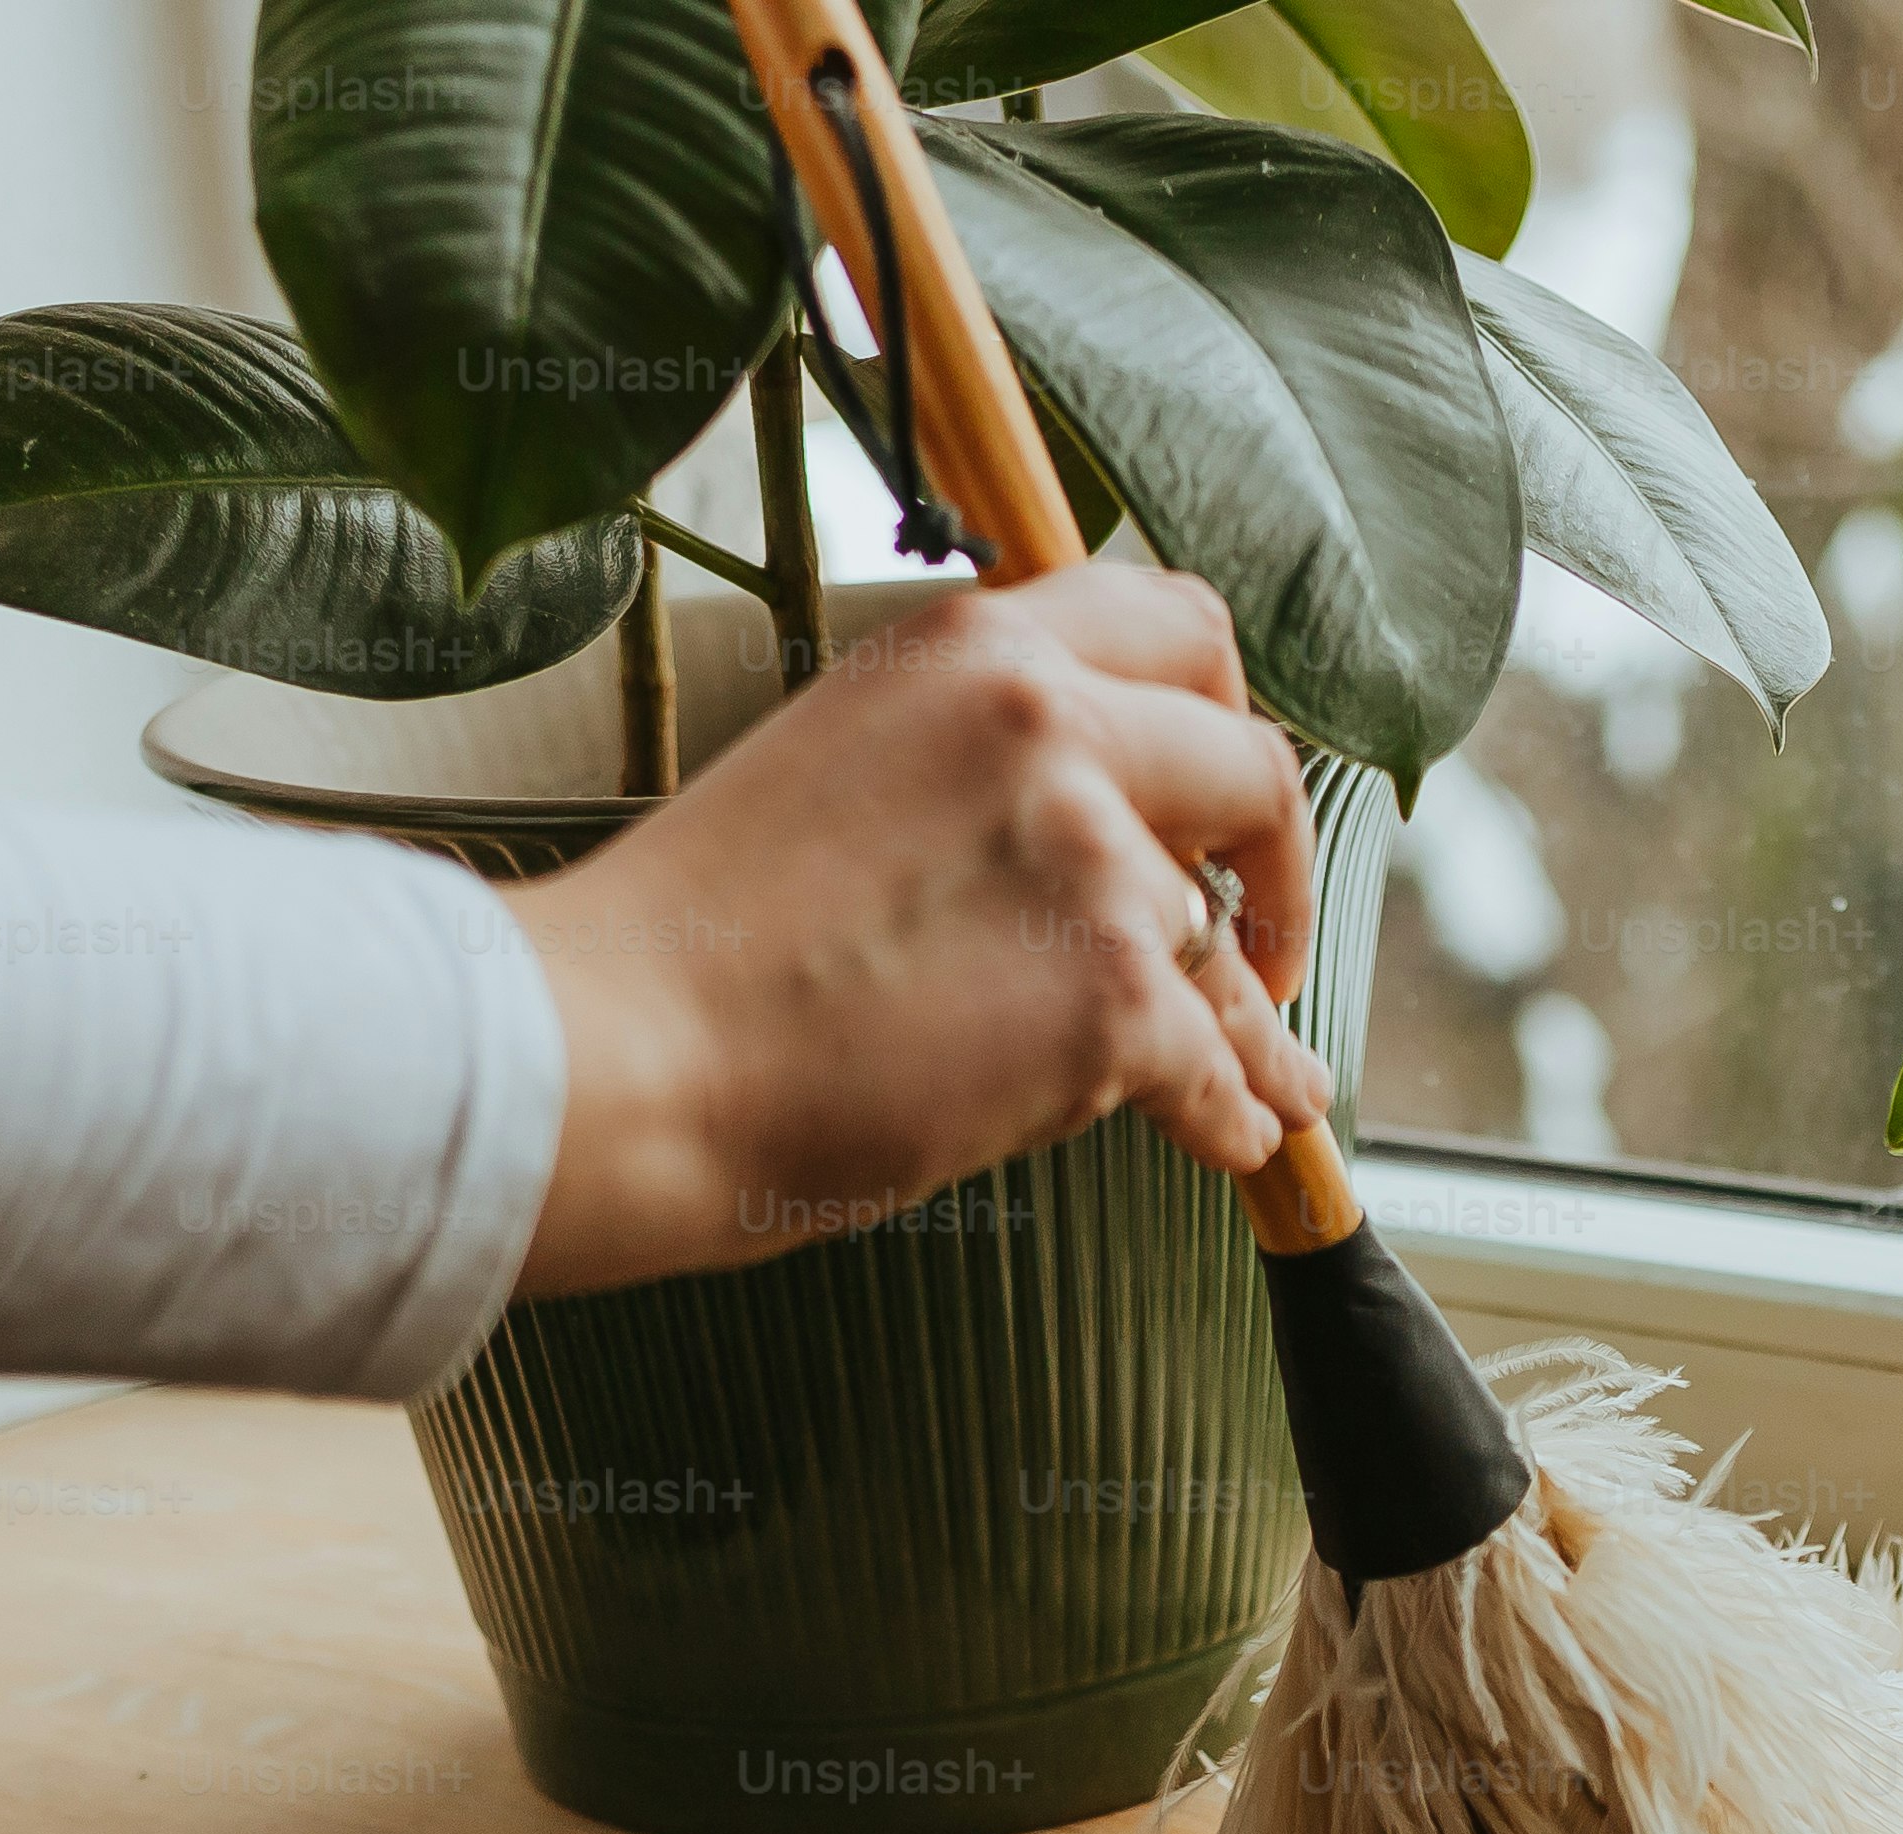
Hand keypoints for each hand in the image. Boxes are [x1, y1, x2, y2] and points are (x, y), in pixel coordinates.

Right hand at [497, 564, 1335, 1303]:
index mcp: (972, 648)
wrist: (622, 1057)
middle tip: (1263, 944)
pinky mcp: (1111, 995)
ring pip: (1217, 942)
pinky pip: (1213, 1069)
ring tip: (1265, 1084)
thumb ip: (979, 767)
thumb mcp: (845, 768)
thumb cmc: (698, 946)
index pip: (1176, 622)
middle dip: (1280, 866)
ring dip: (1238, 1022)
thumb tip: (1121, 846)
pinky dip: (1226, 1115)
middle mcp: (1047, 720)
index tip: (1216, 795)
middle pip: (1250, 769)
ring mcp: (1091, 856)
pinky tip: (1229, 1141)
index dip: (1226, 712)